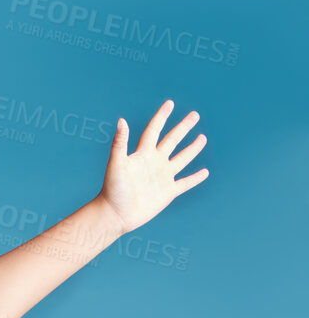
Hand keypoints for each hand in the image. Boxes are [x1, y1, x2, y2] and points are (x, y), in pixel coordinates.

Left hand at [97, 100, 208, 234]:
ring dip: (192, 149)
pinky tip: (204, 172)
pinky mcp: (167, 193)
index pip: (154, 130)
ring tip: (203, 138)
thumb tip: (121, 120)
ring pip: (181, 159)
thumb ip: (120, 142)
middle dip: (183, 128)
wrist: (115, 214)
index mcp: (142, 154)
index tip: (170, 103)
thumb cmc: (112, 189)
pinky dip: (195, 178)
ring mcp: (162, 177)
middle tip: (195, 115)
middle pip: (171, 141)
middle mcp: (154, 163)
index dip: (161, 117)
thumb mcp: (116, 164)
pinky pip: (185, 183)